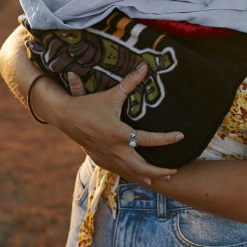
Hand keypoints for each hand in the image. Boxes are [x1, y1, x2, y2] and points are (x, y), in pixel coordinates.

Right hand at [61, 63, 182, 184]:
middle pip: (142, 167)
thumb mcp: (111, 94)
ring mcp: (107, 157)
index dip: (167, 139)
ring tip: (163, 179)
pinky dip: (132, 175)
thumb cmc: (89, 104)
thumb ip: (129, 82)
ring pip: (131, 173)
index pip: (148, 139)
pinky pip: (119, 171)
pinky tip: (141, 177)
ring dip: (147, 176)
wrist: (65, 116)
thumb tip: (144, 67)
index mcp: (119, 133)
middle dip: (159, 172)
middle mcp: (115, 149)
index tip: (180, 136)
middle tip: (173, 171)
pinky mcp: (100, 160)